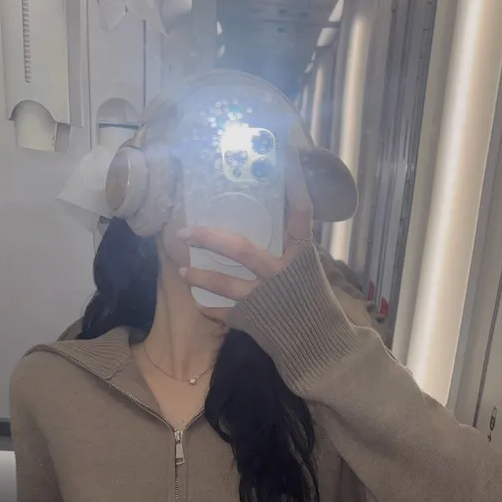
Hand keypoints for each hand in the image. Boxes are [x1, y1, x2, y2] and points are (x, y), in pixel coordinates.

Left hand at [177, 147, 313, 314]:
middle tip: (185, 231)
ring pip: (224, 283)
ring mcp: (265, 298)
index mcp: (301, 256)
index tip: (286, 155)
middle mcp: (281, 273)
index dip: (294, 183)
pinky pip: (224, 312)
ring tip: (182, 270)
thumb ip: (288, 252)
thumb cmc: (314, 305)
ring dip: (200, 276)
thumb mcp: (308, 272)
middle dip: (209, 238)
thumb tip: (269, 227)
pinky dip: (211, 308)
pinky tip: (199, 302)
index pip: (300, 212)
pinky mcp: (254, 320)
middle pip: (240, 249)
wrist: (320, 346)